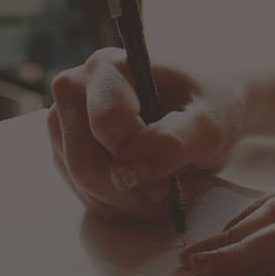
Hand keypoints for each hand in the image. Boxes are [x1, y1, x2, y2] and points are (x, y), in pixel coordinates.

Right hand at [47, 48, 243, 221]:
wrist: (204, 117)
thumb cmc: (209, 110)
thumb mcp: (209, 125)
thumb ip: (172, 142)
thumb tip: (127, 172)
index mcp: (106, 68)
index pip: (106, 125)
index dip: (140, 158)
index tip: (171, 175)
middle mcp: (74, 91)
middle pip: (85, 163)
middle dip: (131, 191)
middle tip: (169, 191)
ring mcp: (64, 125)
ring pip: (83, 186)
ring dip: (128, 203)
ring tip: (164, 188)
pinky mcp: (66, 155)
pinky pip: (85, 198)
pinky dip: (120, 207)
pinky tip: (146, 193)